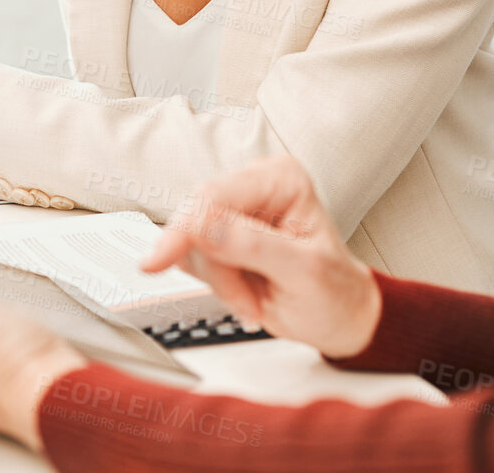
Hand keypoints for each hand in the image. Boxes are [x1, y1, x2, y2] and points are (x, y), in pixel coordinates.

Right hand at [141, 156, 381, 358]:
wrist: (337, 315)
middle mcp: (255, 185)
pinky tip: (245, 290)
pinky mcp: (219, 234)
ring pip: (190, 244)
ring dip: (221, 283)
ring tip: (257, 296)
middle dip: (219, 270)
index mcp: (281, 179)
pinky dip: (215, 285)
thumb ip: (253, 246)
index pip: (215, 196)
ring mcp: (234, 210)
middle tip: (251, 300)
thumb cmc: (334, 291)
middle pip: (196, 220)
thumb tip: (204, 228)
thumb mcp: (303, 272)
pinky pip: (192, 259)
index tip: (156, 261)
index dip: (183, 230)